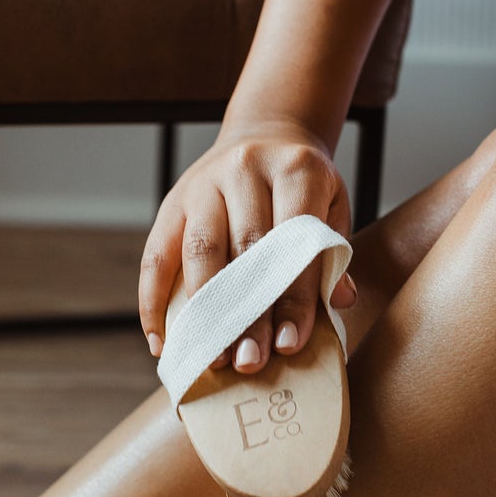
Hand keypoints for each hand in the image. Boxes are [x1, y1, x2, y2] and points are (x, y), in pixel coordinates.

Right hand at [138, 122, 355, 374]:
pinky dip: (155, 303)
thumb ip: (333, 253)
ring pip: (199, 253)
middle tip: (251, 361)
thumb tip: (340, 302)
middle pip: (246, 250)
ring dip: (206, 312)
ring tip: (215, 358)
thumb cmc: (303, 185)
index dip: (293, 296)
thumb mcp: (331, 207)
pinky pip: (155, 257)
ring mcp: (203, 184)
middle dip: (248, 312)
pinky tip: (165, 341)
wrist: (265, 135)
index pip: (294, 241)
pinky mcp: (172, 202)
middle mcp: (245, 170)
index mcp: (295, 169)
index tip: (289, 344)